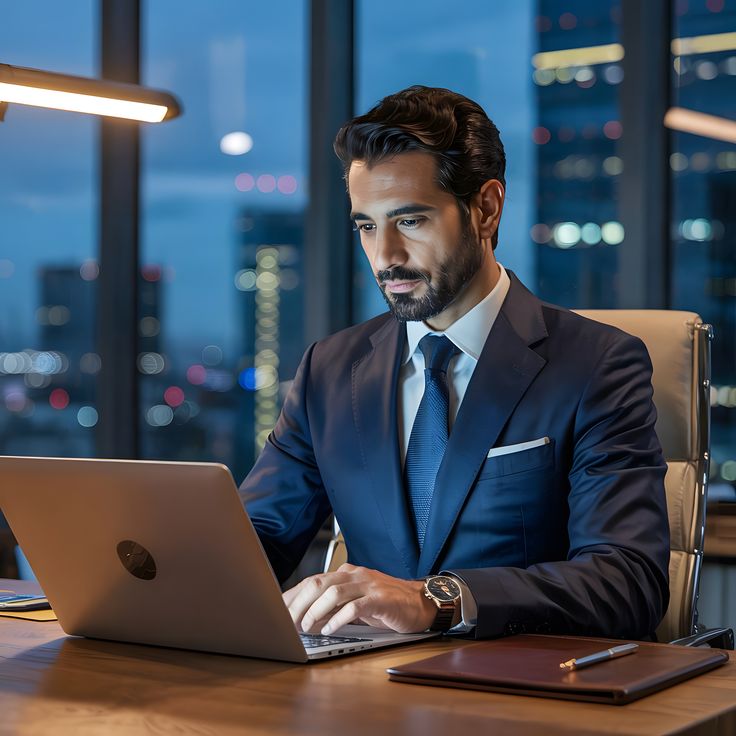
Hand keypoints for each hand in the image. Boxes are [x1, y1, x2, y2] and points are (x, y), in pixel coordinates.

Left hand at [282, 563, 436, 634]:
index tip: (278, 612)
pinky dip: (339, 619)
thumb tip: (304, 618)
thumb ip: (334, 605)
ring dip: (316, 611)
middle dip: (299, 604)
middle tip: (287, 622)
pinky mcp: (381, 599)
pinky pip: (355, 607)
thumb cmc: (386, 604)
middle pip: (318, 584)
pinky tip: (330, 629)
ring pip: (334, 593)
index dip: (293, 596)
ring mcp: (369, 585)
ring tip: (306, 627)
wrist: (421, 603)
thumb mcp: (356, 601)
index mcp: (347, 574)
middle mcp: (355, 575)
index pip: (312, 581)